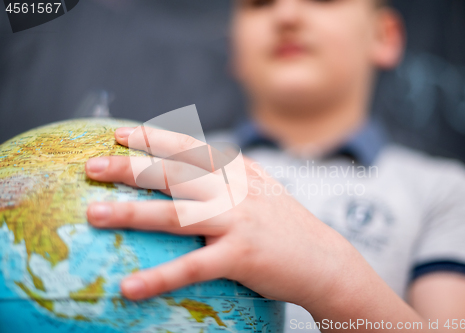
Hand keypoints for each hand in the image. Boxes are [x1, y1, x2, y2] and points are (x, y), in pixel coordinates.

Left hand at [85, 126, 353, 308]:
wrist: (324, 260)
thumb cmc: (285, 226)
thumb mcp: (260, 190)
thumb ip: (230, 176)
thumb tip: (192, 169)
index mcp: (237, 173)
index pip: (189, 149)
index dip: (154, 138)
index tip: (120, 133)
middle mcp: (234, 191)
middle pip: (174, 175)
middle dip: (130, 168)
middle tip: (92, 166)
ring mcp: (237, 222)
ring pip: (176, 215)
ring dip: (132, 213)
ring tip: (94, 214)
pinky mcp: (241, 256)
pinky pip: (193, 267)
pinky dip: (160, 277)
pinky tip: (130, 287)